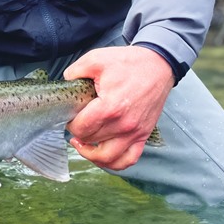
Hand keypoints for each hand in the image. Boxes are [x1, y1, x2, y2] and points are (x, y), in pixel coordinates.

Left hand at [63, 46, 173, 170]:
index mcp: (110, 107)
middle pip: (91, 140)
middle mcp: (124, 125)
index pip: (81, 128)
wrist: (158, 65)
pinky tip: (102, 155)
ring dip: (91, 154)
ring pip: (108, 158)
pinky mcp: (143, 135)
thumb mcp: (96, 59)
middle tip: (76, 122)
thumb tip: (65, 82)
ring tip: (82, 143)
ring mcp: (135, 132)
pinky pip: (128, 160)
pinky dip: (114, 163)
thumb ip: (75, 71)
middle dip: (79, 133)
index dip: (70, 123)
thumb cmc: (128, 63)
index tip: (69, 115)